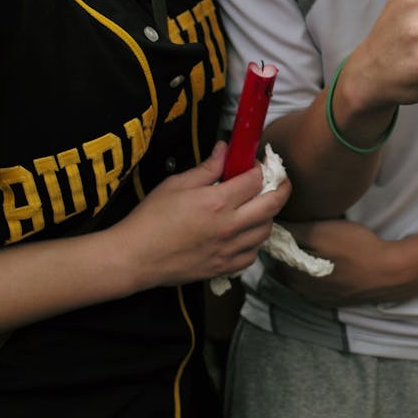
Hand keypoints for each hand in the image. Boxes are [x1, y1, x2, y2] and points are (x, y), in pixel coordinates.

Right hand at [110, 142, 290, 287]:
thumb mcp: (176, 184)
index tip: (256, 163)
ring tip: (258, 206)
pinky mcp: (223, 268)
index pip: (255, 180)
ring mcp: (228, 250)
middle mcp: (229, 226)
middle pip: (273, 205)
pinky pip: (252, 255)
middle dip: (282, 188)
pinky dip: (254, 242)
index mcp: (217, 202)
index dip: (260, 167)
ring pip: (266, 231)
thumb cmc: (150, 218)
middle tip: (279, 180)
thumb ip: (207, 168)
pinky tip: (244, 233)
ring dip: (268, 215)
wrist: (135, 257)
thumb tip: (225, 150)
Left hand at [275, 219, 417, 304]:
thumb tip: (272, 225)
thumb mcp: (321, 231)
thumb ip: (292, 230)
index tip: (285, 222)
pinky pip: (315, 284)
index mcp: (293, 275)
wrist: (388, 272)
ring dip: (301, 261)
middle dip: (287, 249)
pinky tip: (329, 259)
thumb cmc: (354, 248)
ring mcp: (318, 298)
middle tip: (298, 229)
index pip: (272, 254)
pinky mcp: (334, 299)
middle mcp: (301, 291)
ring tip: (315, 242)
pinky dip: (315, 272)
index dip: (277, 236)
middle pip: (284, 266)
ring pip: (299, 276)